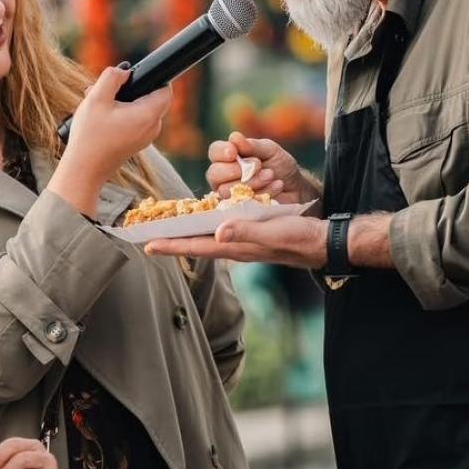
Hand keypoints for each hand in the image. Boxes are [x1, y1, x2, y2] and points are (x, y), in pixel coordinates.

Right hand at [50, 65, 170, 216]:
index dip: (154, 78)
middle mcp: (152, 128)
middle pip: (151, 98)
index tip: (134, 76)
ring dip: (122, 102)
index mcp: (148, 115)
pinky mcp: (136, 143)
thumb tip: (124, 72)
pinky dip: (121, 114)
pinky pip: (135, 121)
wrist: (84, 170)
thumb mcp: (96, 98)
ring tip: (98, 103)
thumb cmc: (90, 137)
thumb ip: (111, 78)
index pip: (166, 90)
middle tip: (107, 90)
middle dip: (131, 89)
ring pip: (141, 109)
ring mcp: (145, 138)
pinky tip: (100, 116)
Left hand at [146, 214, 327, 268]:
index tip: (147, 246)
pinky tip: (201, 221)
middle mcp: (234, 246)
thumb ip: (246, 232)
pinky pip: (220, 232)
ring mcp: (242, 242)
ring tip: (165, 230)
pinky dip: (205, 227)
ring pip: (206, 238)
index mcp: (236, 247)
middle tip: (146, 238)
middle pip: (195, 243)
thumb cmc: (299, 237)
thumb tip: (217, 233)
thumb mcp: (273, 232)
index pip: (196, 247)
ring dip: (185, 234)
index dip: (172, 246)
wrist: (322, 241)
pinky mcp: (250, 235)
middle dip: (171, 241)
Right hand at [206, 131, 317, 204]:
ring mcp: (229, 196)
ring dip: (251, 182)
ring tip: (271, 175)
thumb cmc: (280, 166)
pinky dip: (262, 193)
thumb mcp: (270, 150)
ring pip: (226, 191)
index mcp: (228, 158)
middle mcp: (223, 177)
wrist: (296, 188)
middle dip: (236, 169)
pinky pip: (241, 204)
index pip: (214, 152)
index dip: (221, 152)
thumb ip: (252, 145)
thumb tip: (234, 137)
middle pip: (214, 174)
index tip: (233, 152)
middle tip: (258, 165)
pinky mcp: (238, 212)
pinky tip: (276, 187)